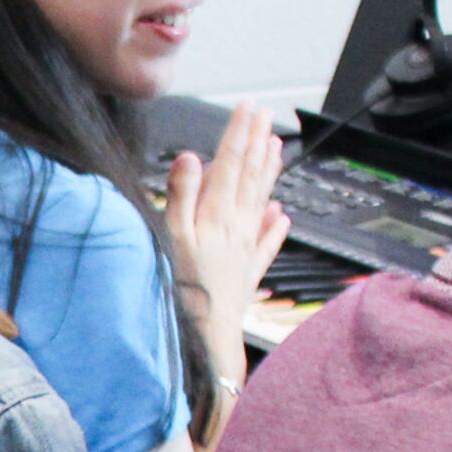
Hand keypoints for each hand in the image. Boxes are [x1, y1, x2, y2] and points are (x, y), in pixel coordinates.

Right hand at [163, 102, 289, 374]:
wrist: (205, 343)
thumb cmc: (182, 293)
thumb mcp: (171, 240)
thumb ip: (182, 196)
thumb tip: (192, 157)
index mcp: (217, 216)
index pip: (231, 164)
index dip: (239, 134)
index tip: (247, 108)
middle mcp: (237, 229)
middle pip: (250, 177)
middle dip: (257, 144)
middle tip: (265, 117)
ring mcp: (244, 251)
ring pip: (260, 202)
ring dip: (268, 175)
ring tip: (277, 150)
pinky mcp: (246, 274)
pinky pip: (266, 243)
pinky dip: (274, 226)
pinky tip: (280, 215)